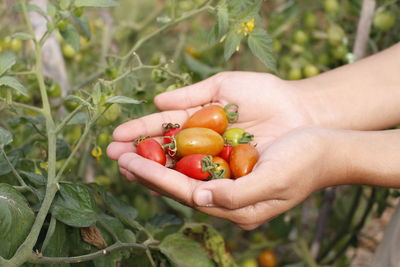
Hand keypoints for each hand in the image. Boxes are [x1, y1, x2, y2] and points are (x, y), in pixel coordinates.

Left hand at [107, 72, 323, 228]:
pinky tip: (155, 136)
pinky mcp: (228, 156)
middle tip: (114, 154)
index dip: (156, 177)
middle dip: (145, 167)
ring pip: (181, 166)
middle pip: (176, 181)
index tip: (130, 163)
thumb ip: (238, 195)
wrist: (326, 145)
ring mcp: (225, 173)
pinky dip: (174, 144)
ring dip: (153, 154)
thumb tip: (201, 196)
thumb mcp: (276, 180)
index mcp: (233, 206)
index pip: (186, 192)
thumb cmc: (305, 163)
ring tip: (124, 145)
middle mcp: (224, 192)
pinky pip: (195, 151)